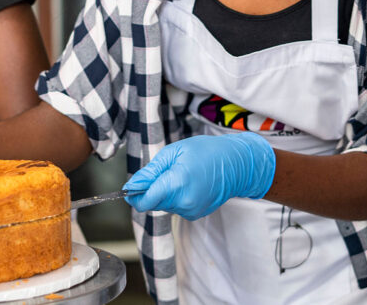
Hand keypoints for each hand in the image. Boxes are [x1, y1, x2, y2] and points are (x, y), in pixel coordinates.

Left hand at [122, 132, 275, 220]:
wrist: (236, 164)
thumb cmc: (206, 152)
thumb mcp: (174, 152)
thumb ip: (150, 172)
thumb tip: (131, 186)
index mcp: (176, 183)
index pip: (144, 201)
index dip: (134, 194)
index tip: (130, 187)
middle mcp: (183, 202)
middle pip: (153, 202)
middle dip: (152, 189)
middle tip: (166, 170)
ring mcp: (191, 210)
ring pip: (163, 205)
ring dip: (164, 192)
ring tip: (181, 174)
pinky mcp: (195, 214)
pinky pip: (176, 207)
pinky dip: (176, 197)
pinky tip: (188, 183)